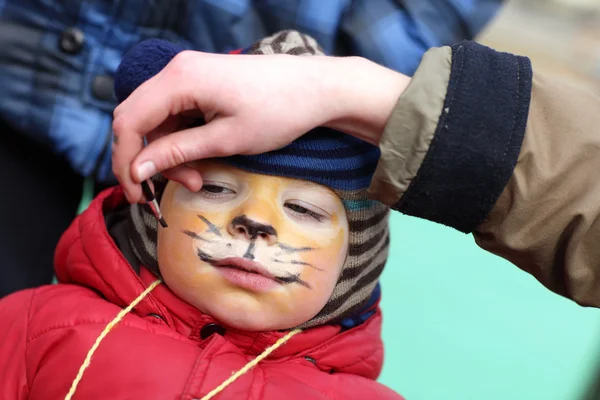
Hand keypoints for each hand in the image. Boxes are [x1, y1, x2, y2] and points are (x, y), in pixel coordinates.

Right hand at [112, 50, 409, 202]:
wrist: (317, 88)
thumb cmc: (278, 111)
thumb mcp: (226, 140)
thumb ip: (178, 152)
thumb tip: (137, 169)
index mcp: (179, 79)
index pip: (129, 121)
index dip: (125, 160)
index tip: (136, 193)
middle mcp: (177, 71)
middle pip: (138, 120)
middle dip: (147, 160)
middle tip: (164, 192)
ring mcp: (189, 75)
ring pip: (158, 121)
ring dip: (169, 154)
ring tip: (198, 178)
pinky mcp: (202, 84)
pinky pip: (177, 116)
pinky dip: (182, 142)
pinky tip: (201, 161)